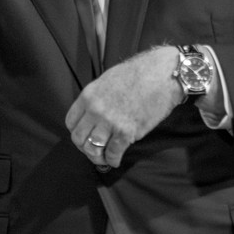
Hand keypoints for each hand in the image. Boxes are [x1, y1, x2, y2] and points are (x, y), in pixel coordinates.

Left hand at [65, 45, 181, 167]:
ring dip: (97, 157)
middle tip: (93, 150)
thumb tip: (93, 113)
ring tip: (104, 158)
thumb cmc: (139, 74)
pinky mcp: (127, 132)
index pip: (71, 122)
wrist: (162, 75)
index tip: (85, 135)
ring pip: (92, 149)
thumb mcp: (108, 80)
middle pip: (78, 138)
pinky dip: (113, 160)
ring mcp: (110, 122)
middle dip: (84, 147)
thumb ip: (97, 98)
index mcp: (88, 96)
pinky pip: (113, 153)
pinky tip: (116, 160)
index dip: (77, 132)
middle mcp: (95, 110)